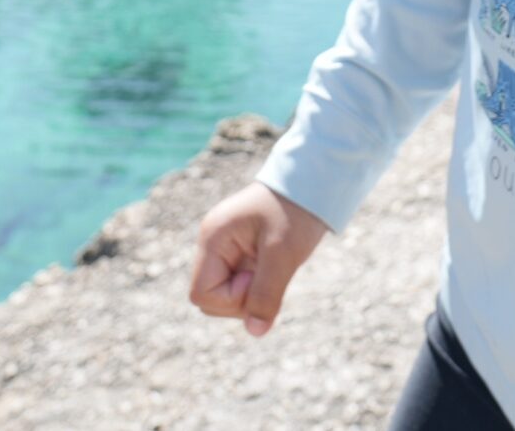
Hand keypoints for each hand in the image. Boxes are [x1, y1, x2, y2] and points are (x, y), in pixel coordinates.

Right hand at [190, 181, 328, 337]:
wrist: (312, 183)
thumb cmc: (296, 212)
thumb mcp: (283, 254)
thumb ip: (266, 294)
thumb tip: (255, 331)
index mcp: (213, 239)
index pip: (201, 294)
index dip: (231, 299)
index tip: (259, 278)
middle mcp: (212, 244)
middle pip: (210, 298)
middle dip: (241, 299)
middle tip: (270, 274)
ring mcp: (224, 249)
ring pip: (225, 294)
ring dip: (251, 293)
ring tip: (274, 267)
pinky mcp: (239, 253)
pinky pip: (240, 284)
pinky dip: (257, 285)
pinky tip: (273, 267)